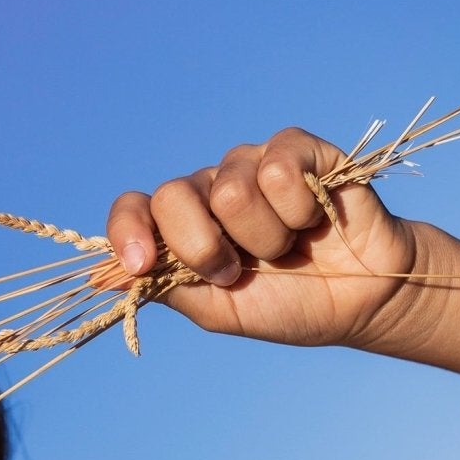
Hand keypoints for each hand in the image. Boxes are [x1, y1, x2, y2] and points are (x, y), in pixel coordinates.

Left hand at [105, 127, 442, 352]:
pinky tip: (314, 220)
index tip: (143, 263)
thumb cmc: (288, 305)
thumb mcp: (216, 309)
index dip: (128, 231)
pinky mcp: (299, 150)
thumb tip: (99, 277)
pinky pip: (279, 168)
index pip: (135, 207)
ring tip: (288, 248)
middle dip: (207, 248)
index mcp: (184, 224)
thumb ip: (163, 286)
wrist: (360, 302)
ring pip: (231, 188)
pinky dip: (298, 208)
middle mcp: (211, 187)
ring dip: (265, 238)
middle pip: (175, 196)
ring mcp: (253, 164)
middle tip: (239, 271)